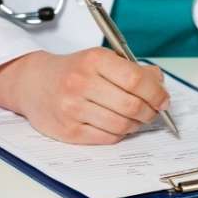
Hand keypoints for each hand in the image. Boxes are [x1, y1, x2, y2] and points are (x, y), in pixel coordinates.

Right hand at [0, 48, 169, 144]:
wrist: (34, 83)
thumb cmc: (74, 70)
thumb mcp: (102, 59)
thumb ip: (133, 69)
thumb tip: (159, 84)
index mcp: (94, 60)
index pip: (136, 80)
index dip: (156, 93)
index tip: (163, 99)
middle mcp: (81, 83)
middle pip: (131, 105)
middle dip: (150, 112)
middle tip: (153, 111)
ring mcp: (72, 108)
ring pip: (121, 125)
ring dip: (136, 124)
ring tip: (135, 118)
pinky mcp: (67, 131)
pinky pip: (107, 138)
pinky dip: (119, 133)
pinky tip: (117, 124)